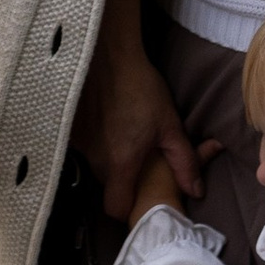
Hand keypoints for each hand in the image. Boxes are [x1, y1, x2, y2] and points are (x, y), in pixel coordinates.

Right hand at [74, 42, 203, 227]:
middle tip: (138, 155)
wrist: (108, 56)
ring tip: (122, 134)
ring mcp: (78, 143)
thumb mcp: (170, 125)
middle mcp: (95, 158)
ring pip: (94, 166)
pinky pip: (83, 148)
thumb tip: (196, 192)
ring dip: (107, 158)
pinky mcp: (68, 130)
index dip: (128, 208)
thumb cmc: (142, 89)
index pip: (116, 208)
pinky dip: (95, 141)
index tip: (139, 196)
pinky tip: (106, 122)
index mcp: (121, 162)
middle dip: (121, 178)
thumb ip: (184, 162)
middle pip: (106, 185)